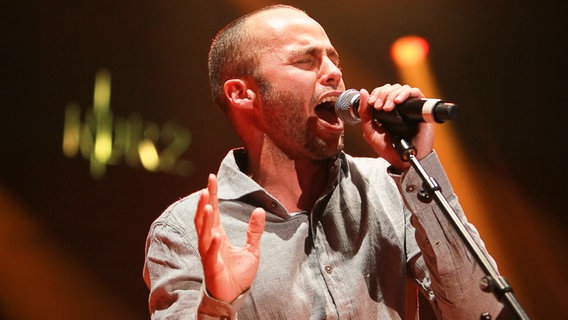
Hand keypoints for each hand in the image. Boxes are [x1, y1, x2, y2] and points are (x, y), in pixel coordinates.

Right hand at [194, 174, 265, 302]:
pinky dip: (213, 245)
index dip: (212, 195)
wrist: (234, 296)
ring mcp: (209, 254)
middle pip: (204, 219)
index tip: (211, 178)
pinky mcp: (212, 268)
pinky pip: (211, 255)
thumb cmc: (238, 274)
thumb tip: (260, 210)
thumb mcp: (251, 249)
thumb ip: (254, 231)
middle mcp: (210, 242)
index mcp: (218, 235)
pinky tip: (216, 236)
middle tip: (207, 187)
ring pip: (203, 234)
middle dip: (205, 203)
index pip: (213, 211)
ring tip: (207, 205)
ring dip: (205, 220)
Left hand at [357, 84, 433, 169]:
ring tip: (388, 107)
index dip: (376, 93)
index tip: (372, 103)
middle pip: (391, 88)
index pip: (381, 92)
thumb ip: (365, 113)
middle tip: (379, 106)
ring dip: (392, 94)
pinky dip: (405, 93)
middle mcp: (398, 107)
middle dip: (383, 94)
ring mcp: (409, 107)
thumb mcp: (370, 132)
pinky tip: (398, 102)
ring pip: (402, 88)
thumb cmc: (389, 149)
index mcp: (386, 111)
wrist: (403, 161)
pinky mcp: (420, 110)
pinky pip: (416, 93)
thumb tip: (363, 92)